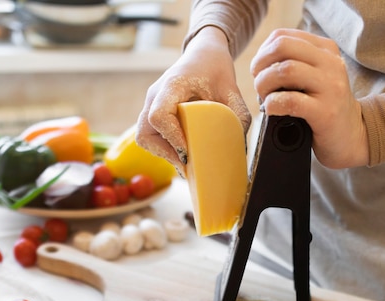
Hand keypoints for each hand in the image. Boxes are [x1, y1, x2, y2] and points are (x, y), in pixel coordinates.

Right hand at [136, 27, 250, 175]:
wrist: (204, 54)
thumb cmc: (216, 69)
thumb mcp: (232, 90)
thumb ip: (238, 116)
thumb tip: (240, 149)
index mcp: (172, 85)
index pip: (159, 115)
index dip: (172, 138)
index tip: (188, 151)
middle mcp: (155, 95)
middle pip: (145, 133)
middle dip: (165, 153)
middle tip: (188, 162)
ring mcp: (151, 105)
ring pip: (145, 138)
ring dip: (164, 153)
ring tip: (187, 159)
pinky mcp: (153, 113)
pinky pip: (151, 137)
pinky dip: (165, 148)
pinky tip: (184, 151)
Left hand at [251, 29, 368, 167]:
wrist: (351, 136)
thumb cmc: (324, 108)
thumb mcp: (314, 78)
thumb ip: (294, 65)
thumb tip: (259, 67)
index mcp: (325, 50)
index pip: (283, 36)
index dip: (262, 53)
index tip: (258, 73)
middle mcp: (330, 63)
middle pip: (283, 47)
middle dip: (260, 66)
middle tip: (258, 86)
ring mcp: (330, 87)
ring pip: (286, 70)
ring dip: (265, 85)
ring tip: (264, 100)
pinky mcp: (325, 112)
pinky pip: (291, 101)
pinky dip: (273, 104)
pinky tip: (271, 110)